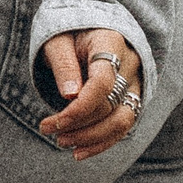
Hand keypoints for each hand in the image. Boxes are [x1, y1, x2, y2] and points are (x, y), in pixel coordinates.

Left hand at [37, 29, 141, 159]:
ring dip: (92, 138)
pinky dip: (102, 142)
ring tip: (62, 142)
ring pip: (122, 121)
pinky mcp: (132, 100)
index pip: (103, 82)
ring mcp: (135, 84)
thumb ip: (64, 65)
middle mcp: (130, 65)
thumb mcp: (57, 40)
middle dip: (78, 123)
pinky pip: (123, 127)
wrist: (88, 30)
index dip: (81, 107)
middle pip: (110, 104)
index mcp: (110, 43)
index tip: (56, 121)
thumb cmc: (68, 34)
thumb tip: (70, 96)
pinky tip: (79, 152)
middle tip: (47, 129)